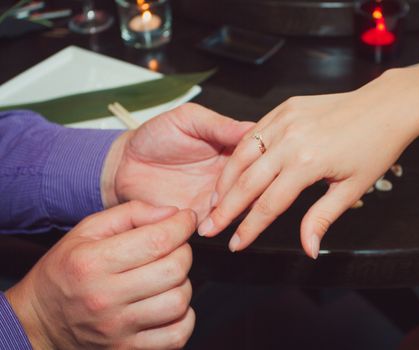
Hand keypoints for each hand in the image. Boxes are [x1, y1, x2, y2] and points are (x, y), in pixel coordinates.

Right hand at [5, 201, 195, 348]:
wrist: (40, 322)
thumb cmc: (67, 270)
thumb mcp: (87, 230)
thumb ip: (131, 214)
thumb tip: (172, 213)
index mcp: (92, 263)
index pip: (157, 241)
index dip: (181, 225)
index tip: (186, 219)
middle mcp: (104, 298)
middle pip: (174, 270)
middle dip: (183, 252)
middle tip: (175, 247)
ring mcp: (117, 329)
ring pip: (179, 302)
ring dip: (183, 284)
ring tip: (167, 276)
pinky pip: (177, 335)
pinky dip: (183, 317)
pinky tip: (167, 303)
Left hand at [102, 103, 253, 220]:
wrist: (125, 166)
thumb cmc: (155, 136)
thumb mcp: (188, 119)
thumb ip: (218, 124)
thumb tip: (251, 127)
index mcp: (231, 146)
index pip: (258, 153)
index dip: (262, 157)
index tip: (261, 158)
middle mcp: (230, 173)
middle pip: (256, 183)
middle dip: (253, 186)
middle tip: (244, 185)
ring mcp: (218, 196)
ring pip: (242, 206)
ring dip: (239, 208)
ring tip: (227, 203)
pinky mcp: (202, 216)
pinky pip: (219, 223)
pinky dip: (221, 224)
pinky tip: (217, 220)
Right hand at [198, 69, 418, 257]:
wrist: (387, 106)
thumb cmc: (374, 147)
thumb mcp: (352, 189)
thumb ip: (321, 218)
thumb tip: (307, 249)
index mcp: (308, 163)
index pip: (269, 204)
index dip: (249, 228)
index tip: (235, 244)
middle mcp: (290, 139)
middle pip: (247, 181)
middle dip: (225, 209)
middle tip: (209, 228)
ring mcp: (285, 120)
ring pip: (242, 154)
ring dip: (225, 180)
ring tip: (215, 202)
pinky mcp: (284, 108)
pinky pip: (253, 132)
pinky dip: (239, 153)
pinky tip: (232, 169)